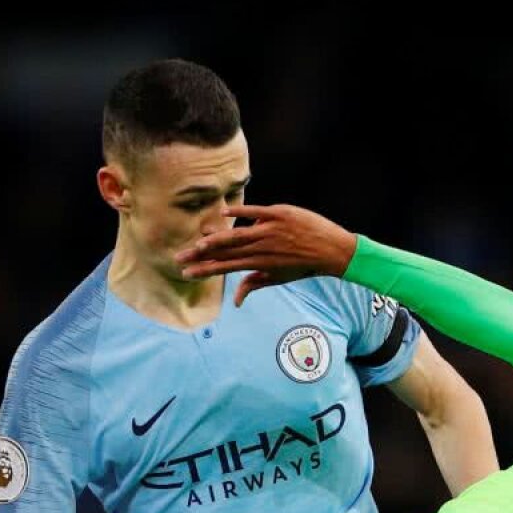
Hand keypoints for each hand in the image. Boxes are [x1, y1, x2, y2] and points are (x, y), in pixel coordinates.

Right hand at [176, 204, 357, 305]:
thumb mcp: (279, 278)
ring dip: (215, 239)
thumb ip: (254, 284)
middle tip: (179, 259)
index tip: (186, 273)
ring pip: (237, 235)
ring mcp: (270, 230)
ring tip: (196, 242)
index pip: (226, 267)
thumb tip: (235, 301)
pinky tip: (222, 214)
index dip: (205, 270)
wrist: (333, 250)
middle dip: (201, 257)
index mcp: (259, 263)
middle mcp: (262, 248)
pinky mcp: (280, 214)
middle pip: (226, 252)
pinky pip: (256, 211)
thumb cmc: (304, 265)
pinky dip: (240, 212)